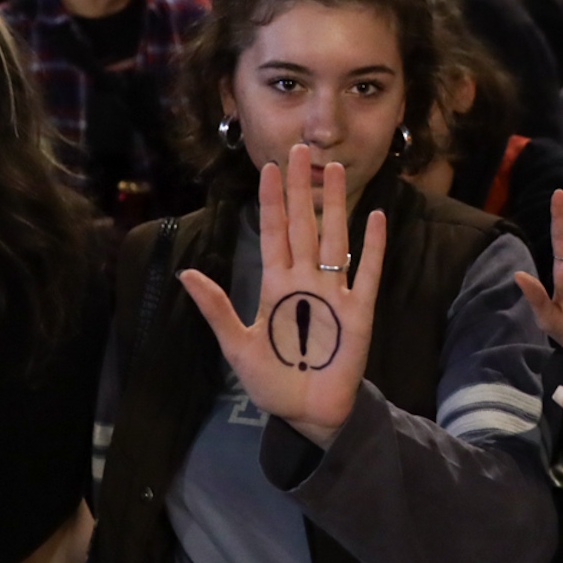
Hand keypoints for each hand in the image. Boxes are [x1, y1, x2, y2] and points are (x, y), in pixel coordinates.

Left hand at [179, 145, 385, 446]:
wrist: (307, 412)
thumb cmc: (272, 381)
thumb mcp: (237, 347)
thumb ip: (218, 308)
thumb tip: (187, 274)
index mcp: (275, 285)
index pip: (272, 233)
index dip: (271, 202)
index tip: (269, 169)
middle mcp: (305, 281)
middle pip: (303, 225)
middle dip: (301, 189)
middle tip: (300, 150)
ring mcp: (334, 293)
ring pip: (334, 239)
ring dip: (336, 206)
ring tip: (336, 170)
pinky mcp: (359, 311)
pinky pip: (367, 273)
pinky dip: (372, 247)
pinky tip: (376, 219)